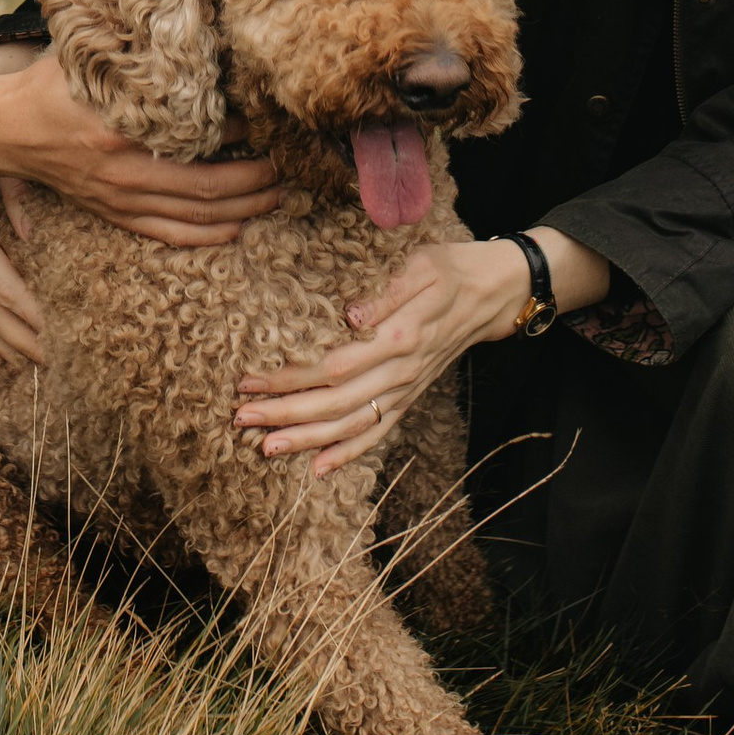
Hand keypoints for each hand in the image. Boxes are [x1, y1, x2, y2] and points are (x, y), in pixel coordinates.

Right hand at [0, 51, 280, 246]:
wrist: (2, 129)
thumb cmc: (47, 83)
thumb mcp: (86, 55)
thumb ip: (133, 48)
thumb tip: (184, 26)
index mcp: (118, 130)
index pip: (195, 138)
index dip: (239, 133)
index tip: (269, 118)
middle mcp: (122, 172)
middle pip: (207, 188)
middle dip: (256, 180)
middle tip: (289, 165)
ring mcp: (118, 199)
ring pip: (193, 216)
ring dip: (241, 209)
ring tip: (276, 195)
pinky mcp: (112, 213)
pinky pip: (167, 234)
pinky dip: (204, 236)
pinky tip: (234, 230)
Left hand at [234, 227, 609, 475]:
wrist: (493, 292)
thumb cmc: (451, 269)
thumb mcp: (421, 266)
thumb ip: (386, 293)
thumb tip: (350, 314)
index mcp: (399, 337)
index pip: (332, 367)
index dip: (289, 378)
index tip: (250, 380)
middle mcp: (400, 372)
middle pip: (334, 403)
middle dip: (284, 415)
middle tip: (240, 418)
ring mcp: (405, 389)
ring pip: (351, 425)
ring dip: (307, 440)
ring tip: (265, 448)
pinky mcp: (409, 396)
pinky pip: (378, 432)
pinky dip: (348, 453)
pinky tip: (318, 468)